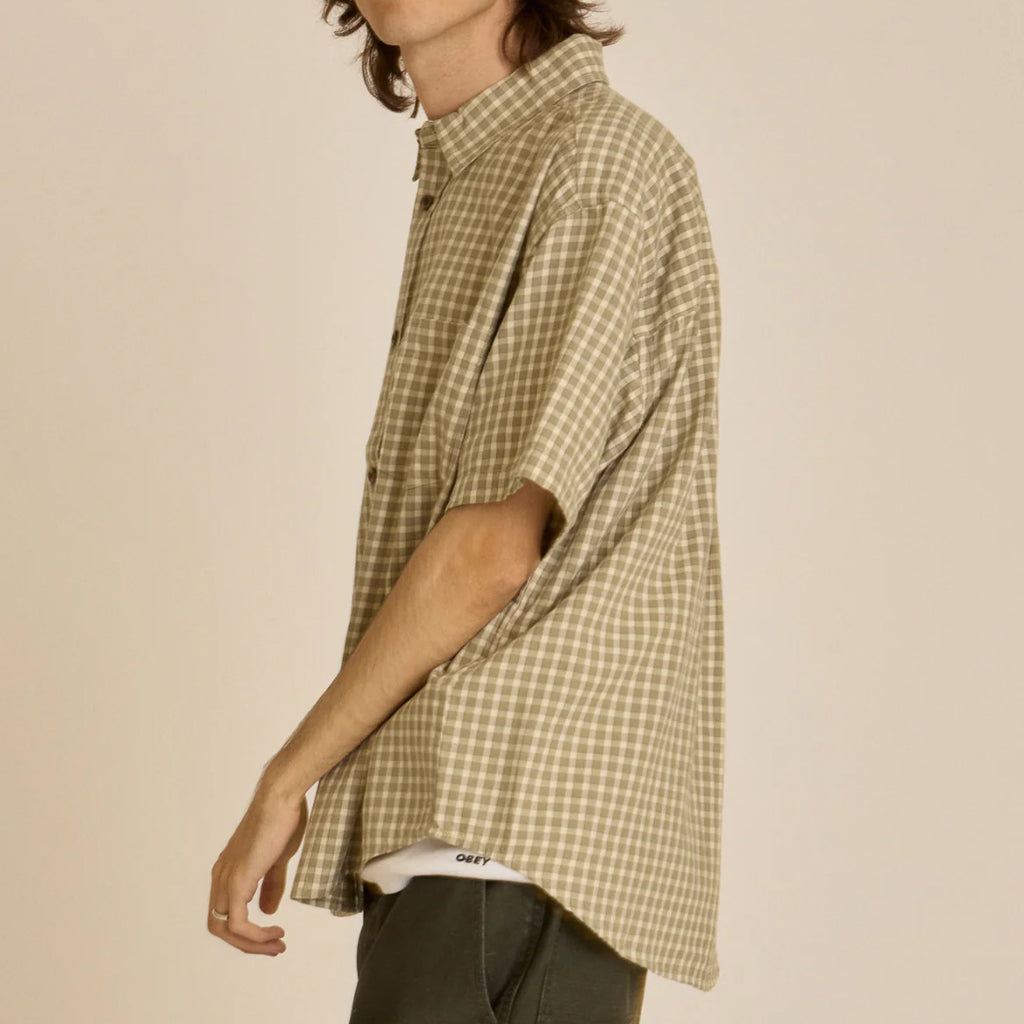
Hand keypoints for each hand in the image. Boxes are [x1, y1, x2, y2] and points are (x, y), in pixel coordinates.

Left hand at [208, 784, 308, 955]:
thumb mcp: (277, 858)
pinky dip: (255, 935)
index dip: (246, 929)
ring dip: (252, 944)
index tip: (274, 934)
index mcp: (228, 870)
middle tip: (275, 947)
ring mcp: (227, 878)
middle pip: (219, 926)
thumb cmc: (282, 819)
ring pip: (224, 929)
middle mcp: (221, 876)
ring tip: (278, 944)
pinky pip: (238, 923)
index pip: (225, 912)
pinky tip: (275, 931)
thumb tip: (267, 910)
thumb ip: (271, 884)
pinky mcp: (238, 880)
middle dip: (247, 943)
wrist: (281, 797)